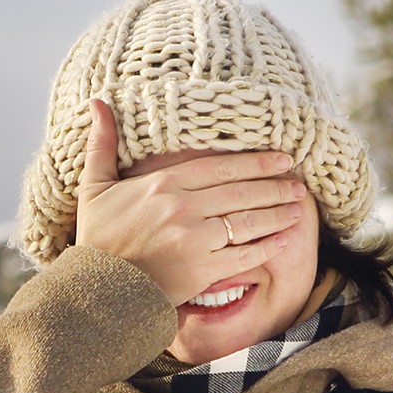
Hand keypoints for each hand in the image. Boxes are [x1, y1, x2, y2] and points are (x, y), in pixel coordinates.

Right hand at [72, 100, 310, 303]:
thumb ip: (102, 144)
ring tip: (297, 209)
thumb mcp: (95, 187)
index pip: (220, 167)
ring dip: (277, 214)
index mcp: (162, 184)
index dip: (255, 162)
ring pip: (247, 221)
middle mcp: (181, 208)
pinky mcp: (201, 270)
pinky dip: (266, 247)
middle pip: (240, 191)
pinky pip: (243, 255)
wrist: (96, 290)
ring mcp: (193, 239)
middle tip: (297, 183)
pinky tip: (283, 240)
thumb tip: (96, 102)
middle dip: (274, 186)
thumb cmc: (97, 239)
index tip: (280, 159)